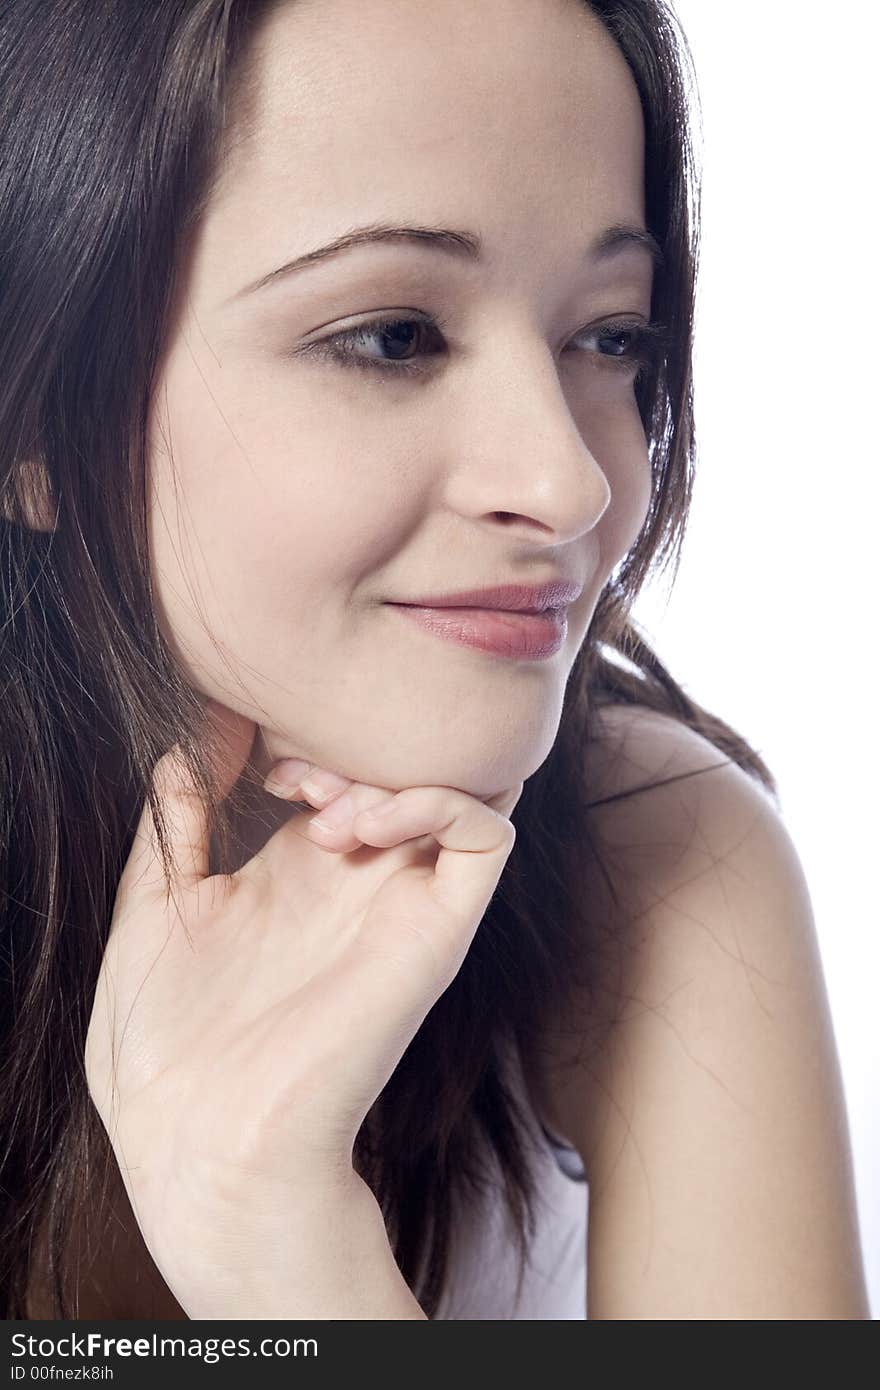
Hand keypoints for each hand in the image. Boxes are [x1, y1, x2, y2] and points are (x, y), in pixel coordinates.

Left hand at [84, 698, 522, 1317]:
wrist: (204, 1143)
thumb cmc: (166, 1049)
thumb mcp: (150, 913)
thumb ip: (171, 827)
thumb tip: (180, 746)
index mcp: (294, 877)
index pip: (334, 776)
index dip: (303, 745)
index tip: (252, 759)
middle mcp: (355, 883)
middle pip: (395, 772)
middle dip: (350, 751)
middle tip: (295, 782)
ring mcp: (400, 904)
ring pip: (454, 789)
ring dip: (395, 773)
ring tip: (330, 814)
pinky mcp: (436, 931)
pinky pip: (487, 837)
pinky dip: (444, 800)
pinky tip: (368, 822)